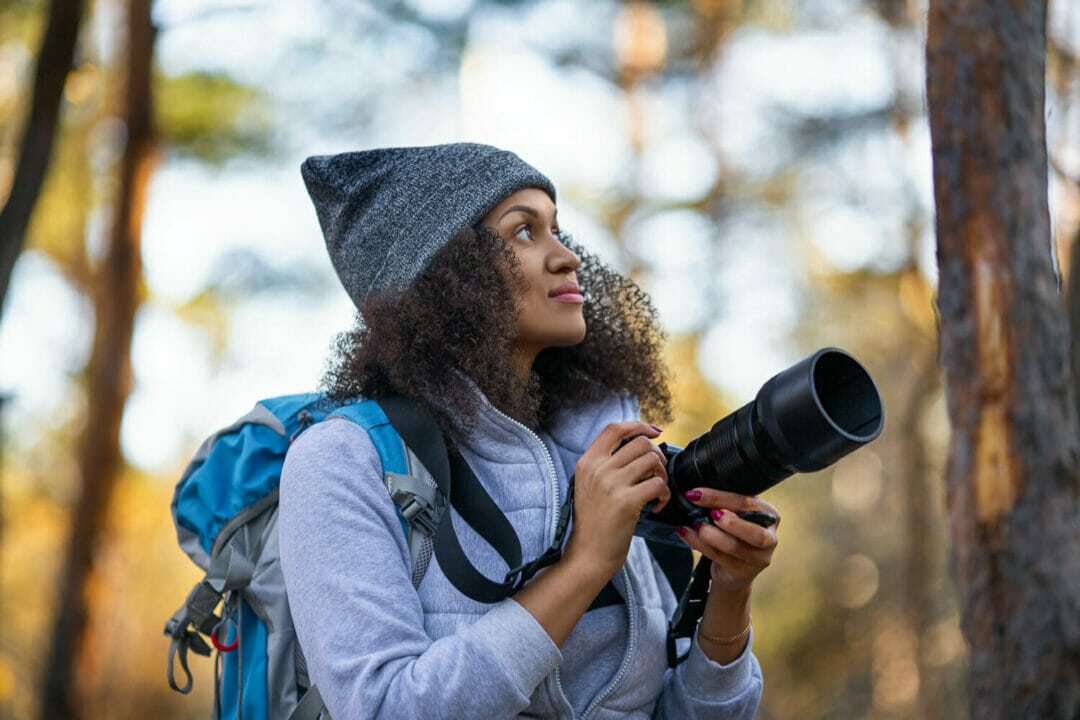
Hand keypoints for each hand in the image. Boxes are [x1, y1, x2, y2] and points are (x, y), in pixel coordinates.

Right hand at [563, 422, 670, 576]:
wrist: (587, 554)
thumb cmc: (593, 523)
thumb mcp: (589, 485)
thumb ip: (606, 465)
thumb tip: (638, 446)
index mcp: (588, 462)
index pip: (615, 429)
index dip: (638, 425)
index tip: (655, 431)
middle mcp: (598, 469)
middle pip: (640, 442)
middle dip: (657, 454)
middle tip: (658, 472)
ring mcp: (611, 484)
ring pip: (652, 460)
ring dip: (663, 474)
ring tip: (657, 490)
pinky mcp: (626, 502)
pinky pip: (658, 484)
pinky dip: (665, 494)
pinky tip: (657, 506)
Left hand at [676, 489, 779, 591]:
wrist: (734, 568)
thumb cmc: (734, 531)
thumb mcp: (736, 513)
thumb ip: (727, 502)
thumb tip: (699, 489)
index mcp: (770, 516)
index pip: (748, 503)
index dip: (721, 498)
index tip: (697, 493)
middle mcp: (770, 538)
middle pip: (755, 532)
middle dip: (731, 522)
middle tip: (711, 514)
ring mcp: (758, 559)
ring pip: (735, 547)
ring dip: (711, 535)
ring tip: (697, 526)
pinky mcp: (742, 573)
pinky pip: (718, 557)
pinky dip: (698, 543)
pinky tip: (685, 532)